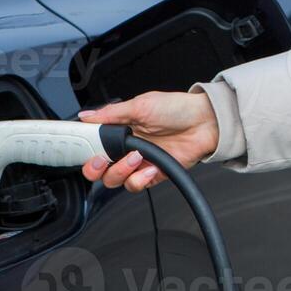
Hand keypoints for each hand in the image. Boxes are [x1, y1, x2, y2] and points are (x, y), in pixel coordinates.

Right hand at [79, 91, 220, 192]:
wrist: (205, 122)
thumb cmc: (177, 108)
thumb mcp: (140, 105)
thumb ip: (111, 113)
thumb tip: (86, 116)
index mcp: (120, 129)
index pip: (93, 145)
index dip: (85, 151)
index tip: (85, 150)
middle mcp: (126, 147)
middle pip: (98, 169)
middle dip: (95, 168)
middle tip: (102, 160)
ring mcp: (139, 162)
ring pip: (114, 180)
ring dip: (121, 171)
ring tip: (136, 157)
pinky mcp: (153, 175)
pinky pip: (136, 185)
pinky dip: (140, 179)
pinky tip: (150, 168)